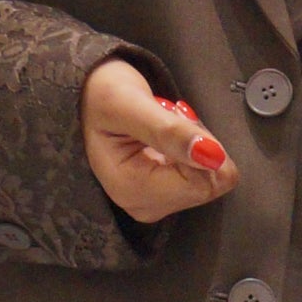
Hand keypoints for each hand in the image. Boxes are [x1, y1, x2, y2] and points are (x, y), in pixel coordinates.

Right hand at [82, 58, 238, 225]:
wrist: (87, 95)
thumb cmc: (101, 95)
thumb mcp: (130, 104)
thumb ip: (170, 131)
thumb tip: (213, 157)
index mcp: (132, 191)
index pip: (202, 183)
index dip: (202, 145)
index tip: (175, 116)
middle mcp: (144, 206)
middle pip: (209, 184)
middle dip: (199, 145)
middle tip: (170, 118)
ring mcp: (154, 204)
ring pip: (209, 179)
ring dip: (196, 145)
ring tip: (164, 124)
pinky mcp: (162, 197)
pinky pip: (202, 177)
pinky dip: (192, 152)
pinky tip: (167, 137)